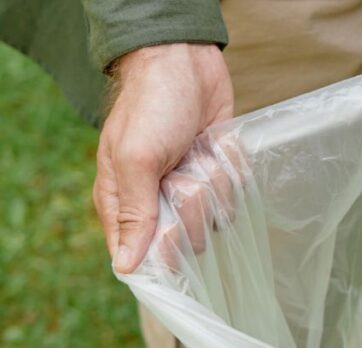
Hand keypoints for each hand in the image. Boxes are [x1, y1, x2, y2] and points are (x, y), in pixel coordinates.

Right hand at [93, 43, 233, 272]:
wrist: (186, 62)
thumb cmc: (152, 107)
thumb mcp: (136, 160)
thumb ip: (134, 214)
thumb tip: (125, 267)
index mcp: (123, 202)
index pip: (141, 256)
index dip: (162, 255)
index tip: (175, 235)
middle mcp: (156, 201)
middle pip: (188, 239)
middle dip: (194, 206)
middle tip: (182, 173)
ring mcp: (189, 188)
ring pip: (216, 216)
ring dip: (215, 183)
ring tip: (199, 153)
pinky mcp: (216, 174)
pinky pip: (235, 194)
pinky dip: (231, 170)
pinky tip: (216, 147)